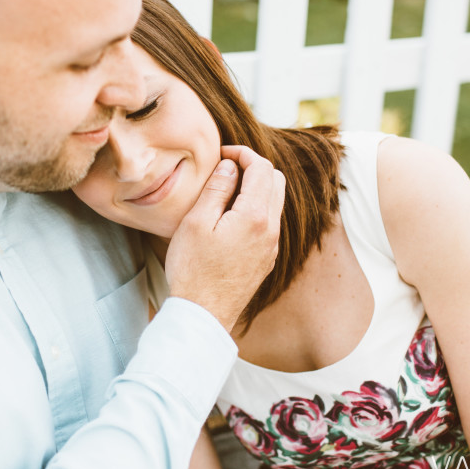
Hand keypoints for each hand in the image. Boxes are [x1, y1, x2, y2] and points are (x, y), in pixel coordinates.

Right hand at [165, 145, 284, 331]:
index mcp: (256, 216)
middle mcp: (271, 230)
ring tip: (226, 190)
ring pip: (275, 202)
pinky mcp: (266, 258)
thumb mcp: (196, 222)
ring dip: (257, 188)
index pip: (262, 168)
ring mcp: (271, 246)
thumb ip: (217, 189)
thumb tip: (230, 166)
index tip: (223, 153)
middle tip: (226, 169)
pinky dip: (257, 207)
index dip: (243, 153)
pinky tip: (231, 215)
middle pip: (276, 181)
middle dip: (254, 167)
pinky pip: (270, 222)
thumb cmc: (193, 269)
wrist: (203, 314)